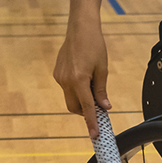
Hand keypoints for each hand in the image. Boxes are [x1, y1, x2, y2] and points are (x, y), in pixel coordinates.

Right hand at [54, 20, 110, 138]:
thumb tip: (104, 107)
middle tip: (98, 105)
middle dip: (86, 111)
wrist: (80, 27)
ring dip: (81, 100)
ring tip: (91, 86)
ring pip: (70, 99)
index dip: (91, 123)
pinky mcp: (57, 73)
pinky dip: (76, 91)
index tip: (95, 135)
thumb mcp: (103, 70)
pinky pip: (67, 89)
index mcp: (79, 80)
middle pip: (75, 108)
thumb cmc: (93, 45)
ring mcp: (59, 76)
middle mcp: (66, 80)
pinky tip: (83, 78)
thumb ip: (101, 91)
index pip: (87, 108)